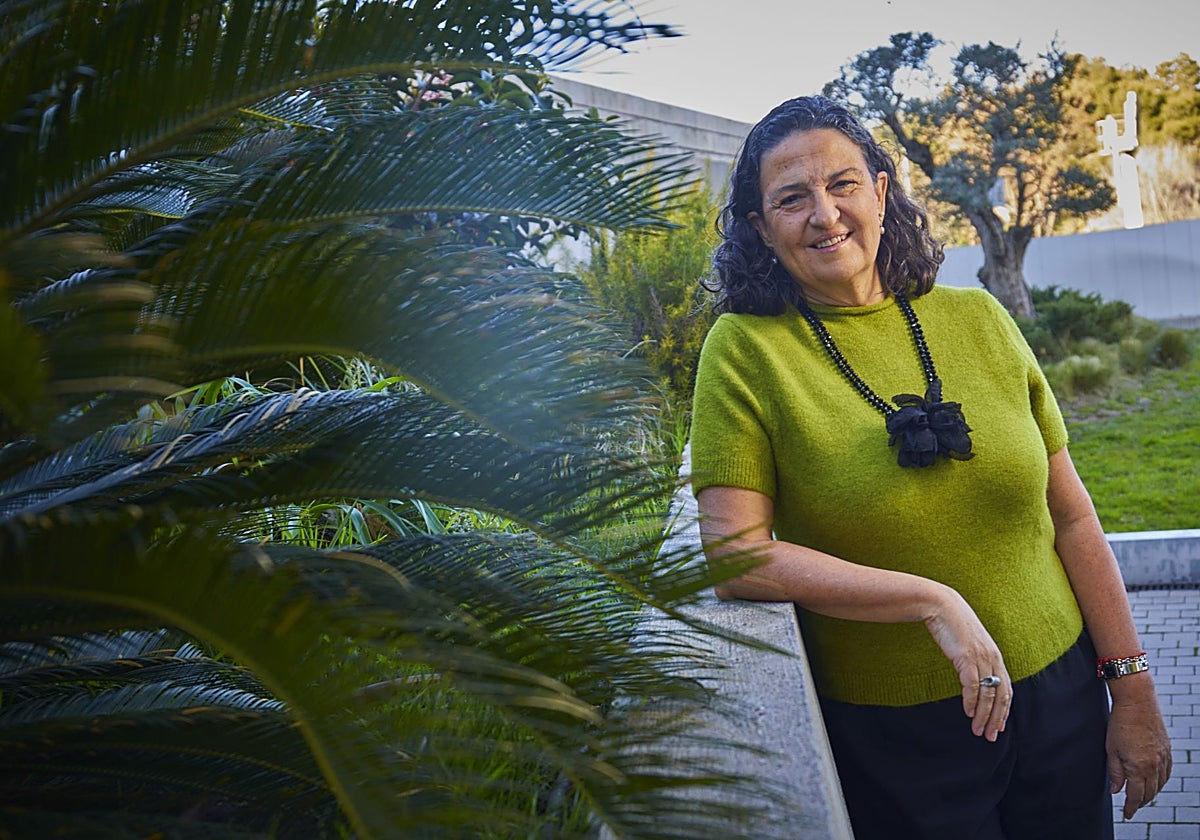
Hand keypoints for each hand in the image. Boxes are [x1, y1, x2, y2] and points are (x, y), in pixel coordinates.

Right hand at [923, 587, 1010, 741]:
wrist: (942, 605)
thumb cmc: (953, 624)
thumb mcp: (969, 644)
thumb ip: (975, 659)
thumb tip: (973, 676)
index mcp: (995, 656)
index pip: (1006, 689)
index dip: (1004, 710)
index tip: (999, 726)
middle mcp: (992, 659)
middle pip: (1001, 695)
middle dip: (997, 719)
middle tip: (991, 736)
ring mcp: (980, 657)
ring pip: (988, 694)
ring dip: (983, 715)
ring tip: (978, 730)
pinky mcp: (966, 656)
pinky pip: (972, 684)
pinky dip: (972, 701)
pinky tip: (968, 712)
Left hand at [1107, 690, 1171, 818]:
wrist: (1137, 702)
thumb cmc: (1120, 723)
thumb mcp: (1111, 749)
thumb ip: (1114, 772)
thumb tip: (1116, 790)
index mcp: (1139, 767)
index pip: (1136, 795)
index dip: (1131, 807)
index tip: (1127, 814)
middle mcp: (1155, 765)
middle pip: (1150, 792)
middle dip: (1140, 802)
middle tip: (1133, 806)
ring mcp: (1163, 758)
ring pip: (1160, 784)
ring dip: (1151, 792)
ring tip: (1142, 796)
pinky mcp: (1167, 750)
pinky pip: (1167, 773)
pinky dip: (1161, 781)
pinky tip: (1155, 781)